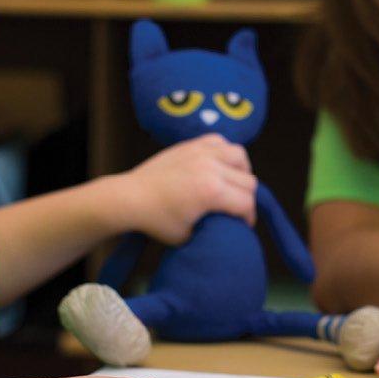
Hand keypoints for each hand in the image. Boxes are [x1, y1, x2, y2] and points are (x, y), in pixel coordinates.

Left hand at [120, 133, 256, 243]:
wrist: (130, 197)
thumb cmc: (157, 220)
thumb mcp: (190, 235)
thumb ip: (215, 228)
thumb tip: (231, 224)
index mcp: (211, 191)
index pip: (246, 203)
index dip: (248, 217)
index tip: (242, 225)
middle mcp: (211, 167)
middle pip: (248, 181)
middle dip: (246, 198)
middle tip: (236, 209)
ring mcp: (202, 152)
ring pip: (240, 156)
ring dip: (241, 172)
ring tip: (231, 184)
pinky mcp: (192, 144)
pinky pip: (221, 142)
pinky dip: (225, 153)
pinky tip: (219, 165)